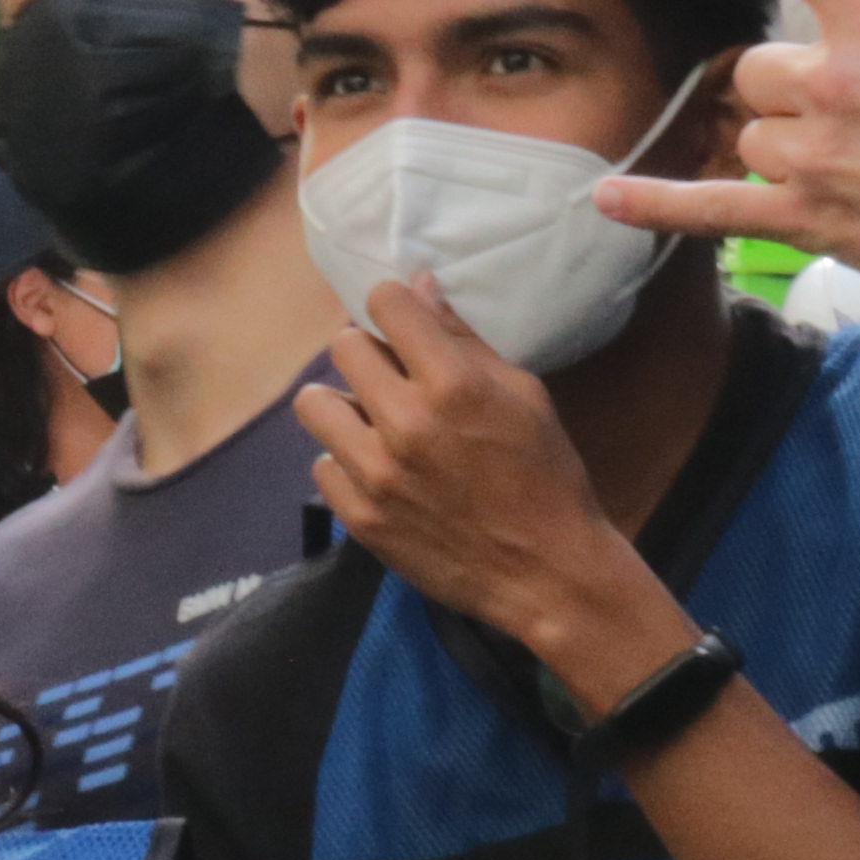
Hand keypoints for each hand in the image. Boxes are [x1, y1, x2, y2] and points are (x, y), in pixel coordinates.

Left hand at [293, 279, 682, 692]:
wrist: (545, 573)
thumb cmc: (545, 476)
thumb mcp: (524, 395)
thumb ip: (464, 340)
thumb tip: (420, 286)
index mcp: (454, 385)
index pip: (385, 304)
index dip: (395, 305)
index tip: (404, 323)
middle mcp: (406, 424)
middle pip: (342, 347)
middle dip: (369, 352)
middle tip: (393, 375)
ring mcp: (375, 474)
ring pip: (314, 403)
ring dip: (344, 406)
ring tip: (375, 422)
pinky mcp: (360, 517)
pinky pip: (322, 464)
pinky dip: (347, 464)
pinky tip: (382, 472)